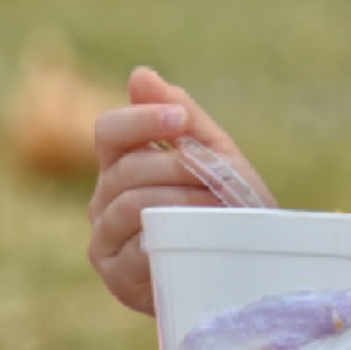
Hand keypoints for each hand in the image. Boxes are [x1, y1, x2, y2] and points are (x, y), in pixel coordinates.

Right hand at [88, 66, 274, 313]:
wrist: (246, 269)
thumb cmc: (227, 208)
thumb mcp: (215, 156)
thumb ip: (183, 116)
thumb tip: (139, 73)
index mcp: (122, 164)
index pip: (109, 130)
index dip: (141, 121)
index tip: (180, 121)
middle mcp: (104, 199)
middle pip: (127, 169)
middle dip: (179, 168)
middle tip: (220, 179)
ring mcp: (105, 239)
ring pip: (131, 205)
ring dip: (182, 201)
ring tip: (218, 207)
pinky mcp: (116, 276)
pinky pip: (134, 249)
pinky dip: (170, 237)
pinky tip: (196, 237)